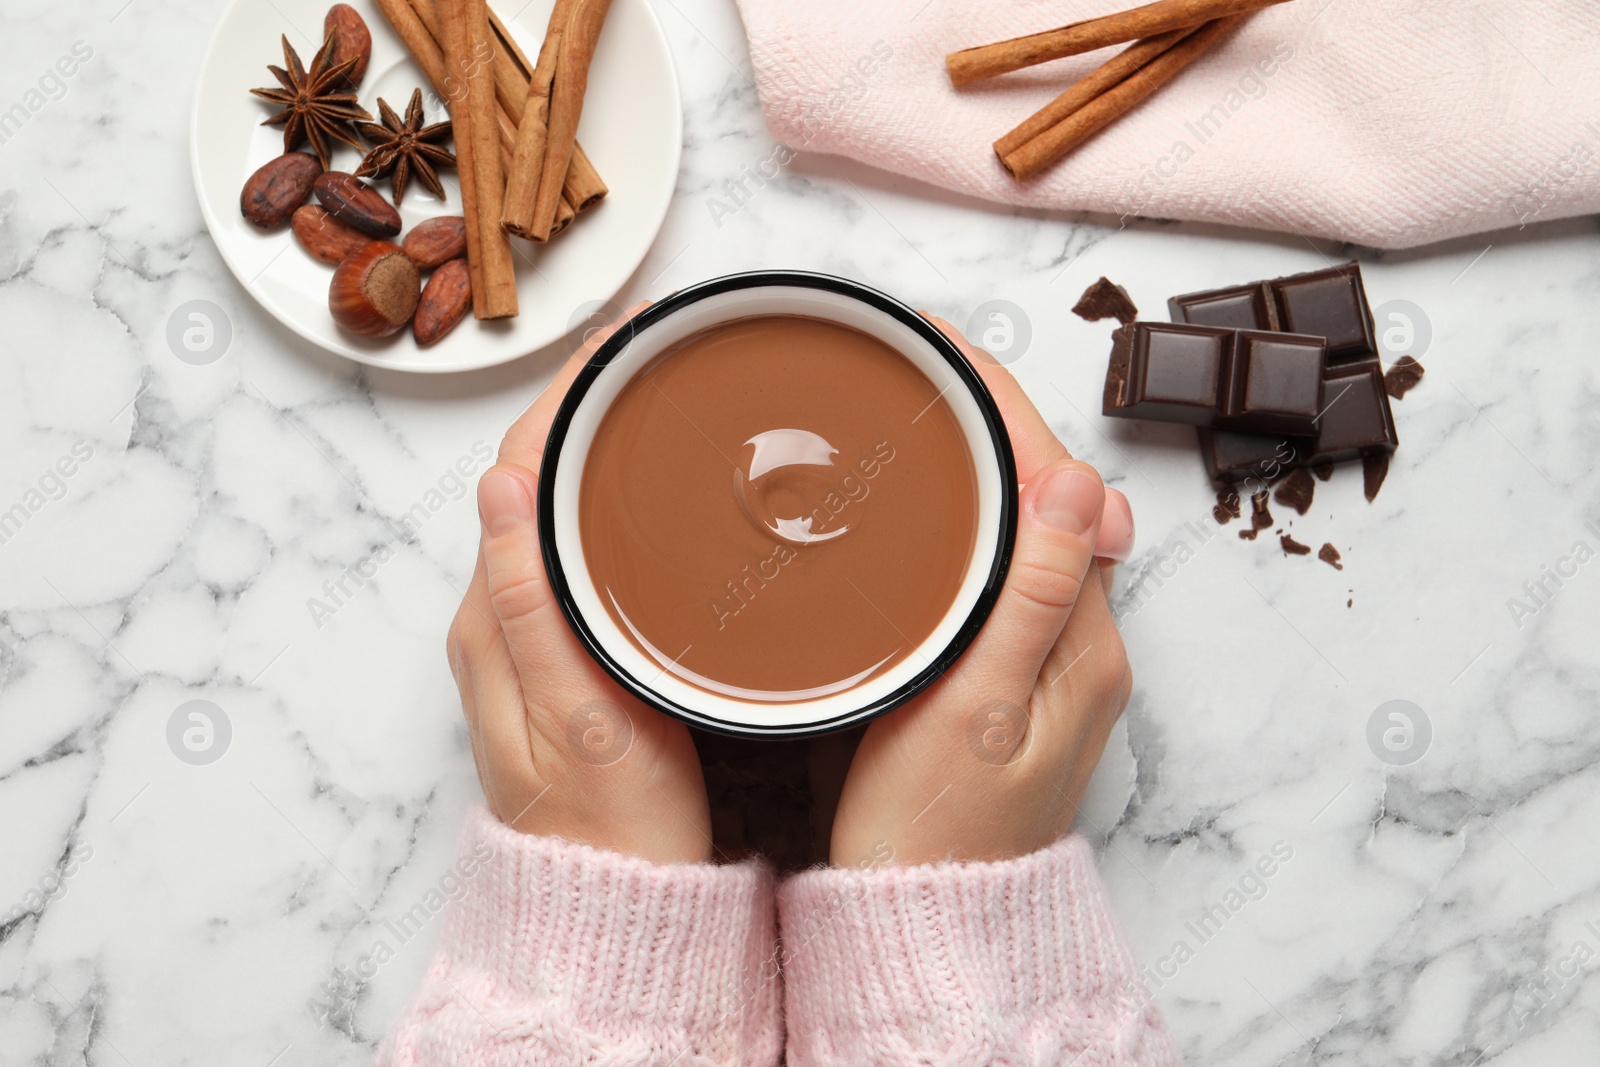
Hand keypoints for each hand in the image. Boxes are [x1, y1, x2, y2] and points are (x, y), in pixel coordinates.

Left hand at [445, 306, 712, 864]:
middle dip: (585, 400)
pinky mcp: (563, 648)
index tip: (618, 339)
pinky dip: (608, 492)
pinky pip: (576, 543)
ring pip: (556, 504)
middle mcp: (501, 614)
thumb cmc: (608, 828)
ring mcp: (530, 631)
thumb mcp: (579, 723)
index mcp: (496, 619)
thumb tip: (499, 486)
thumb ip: (532, 608)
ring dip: (597, 439)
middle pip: (533, 473)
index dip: (562, 394)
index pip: (515, 470)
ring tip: (659, 388)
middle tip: (655, 346)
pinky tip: (654, 482)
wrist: (613, 903)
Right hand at [828, 316, 1134, 867]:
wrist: (926, 916)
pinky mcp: (1010, 674)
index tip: (945, 348)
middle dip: (988, 415)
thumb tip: (1079, 480)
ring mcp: (1046, 657)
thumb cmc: (940, 833)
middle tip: (914, 358)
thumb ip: (1028, 598)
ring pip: (1021, 524)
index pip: (1058, 485)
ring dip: (978, 458)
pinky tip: (922, 500)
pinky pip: (1000, 565)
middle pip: (1045, 492)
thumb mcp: (977, 711)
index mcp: (1083, 642)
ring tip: (914, 403)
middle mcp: (1078, 641)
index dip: (1004, 406)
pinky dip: (966, 515)